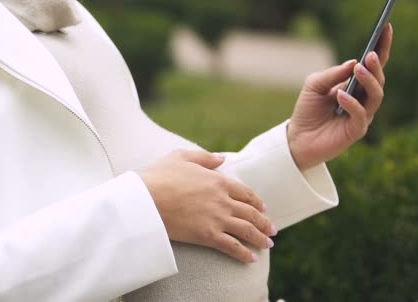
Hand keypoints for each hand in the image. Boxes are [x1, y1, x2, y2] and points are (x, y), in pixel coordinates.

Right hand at [140, 150, 276, 262]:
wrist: (145, 199)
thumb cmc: (159, 176)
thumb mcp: (181, 156)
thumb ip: (205, 157)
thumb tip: (223, 158)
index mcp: (218, 180)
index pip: (246, 192)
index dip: (257, 201)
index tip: (263, 208)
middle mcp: (223, 200)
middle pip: (251, 213)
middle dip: (264, 222)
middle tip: (272, 229)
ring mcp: (217, 218)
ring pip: (246, 230)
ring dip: (260, 238)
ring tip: (268, 244)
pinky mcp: (208, 236)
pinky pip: (232, 246)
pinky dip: (244, 254)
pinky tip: (252, 259)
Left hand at [288, 24, 392, 169]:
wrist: (297, 138)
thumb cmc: (307, 110)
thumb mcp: (313, 85)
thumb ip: (332, 74)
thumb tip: (353, 63)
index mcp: (355, 85)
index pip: (373, 64)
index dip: (382, 46)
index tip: (386, 27)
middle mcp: (363, 98)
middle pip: (378, 79)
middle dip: (376, 65)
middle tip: (370, 54)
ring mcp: (362, 115)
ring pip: (376, 95)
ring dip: (368, 81)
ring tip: (358, 69)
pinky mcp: (356, 130)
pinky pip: (361, 115)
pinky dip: (352, 103)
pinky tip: (341, 95)